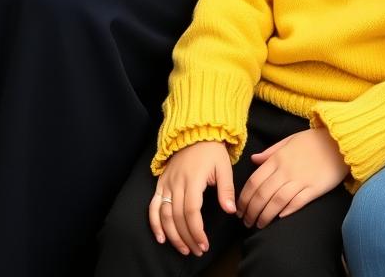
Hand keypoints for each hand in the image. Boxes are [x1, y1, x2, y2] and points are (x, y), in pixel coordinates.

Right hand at [150, 141, 235, 256]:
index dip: (196, 230)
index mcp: (193, 179)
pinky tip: (161, 238)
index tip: (204, 244)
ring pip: (165, 215)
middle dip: (187, 237)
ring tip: (183, 249)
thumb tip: (230, 210)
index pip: (191, 211)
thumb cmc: (212, 151)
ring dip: (172, 235)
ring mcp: (166, 184)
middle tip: (197, 250)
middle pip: (177, 217)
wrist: (196, 133)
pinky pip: (153, 206)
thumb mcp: (224, 167)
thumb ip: (226, 189)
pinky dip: (154, 223)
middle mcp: (177, 183)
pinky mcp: (160, 184)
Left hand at [238, 126, 348, 228]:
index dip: (244, 198)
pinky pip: (296, 203)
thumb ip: (270, 151)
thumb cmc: (314, 140)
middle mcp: (286, 170)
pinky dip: (285, 212)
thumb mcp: (289, 140)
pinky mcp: (314, 189)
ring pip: (276, 202)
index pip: (254, 181)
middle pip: (262, 195)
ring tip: (259, 225)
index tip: (240, 209)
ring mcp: (300, 180)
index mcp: (277, 158)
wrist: (339, 141)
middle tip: (246, 222)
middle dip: (251, 211)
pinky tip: (279, 219)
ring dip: (265, 216)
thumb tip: (253, 160)